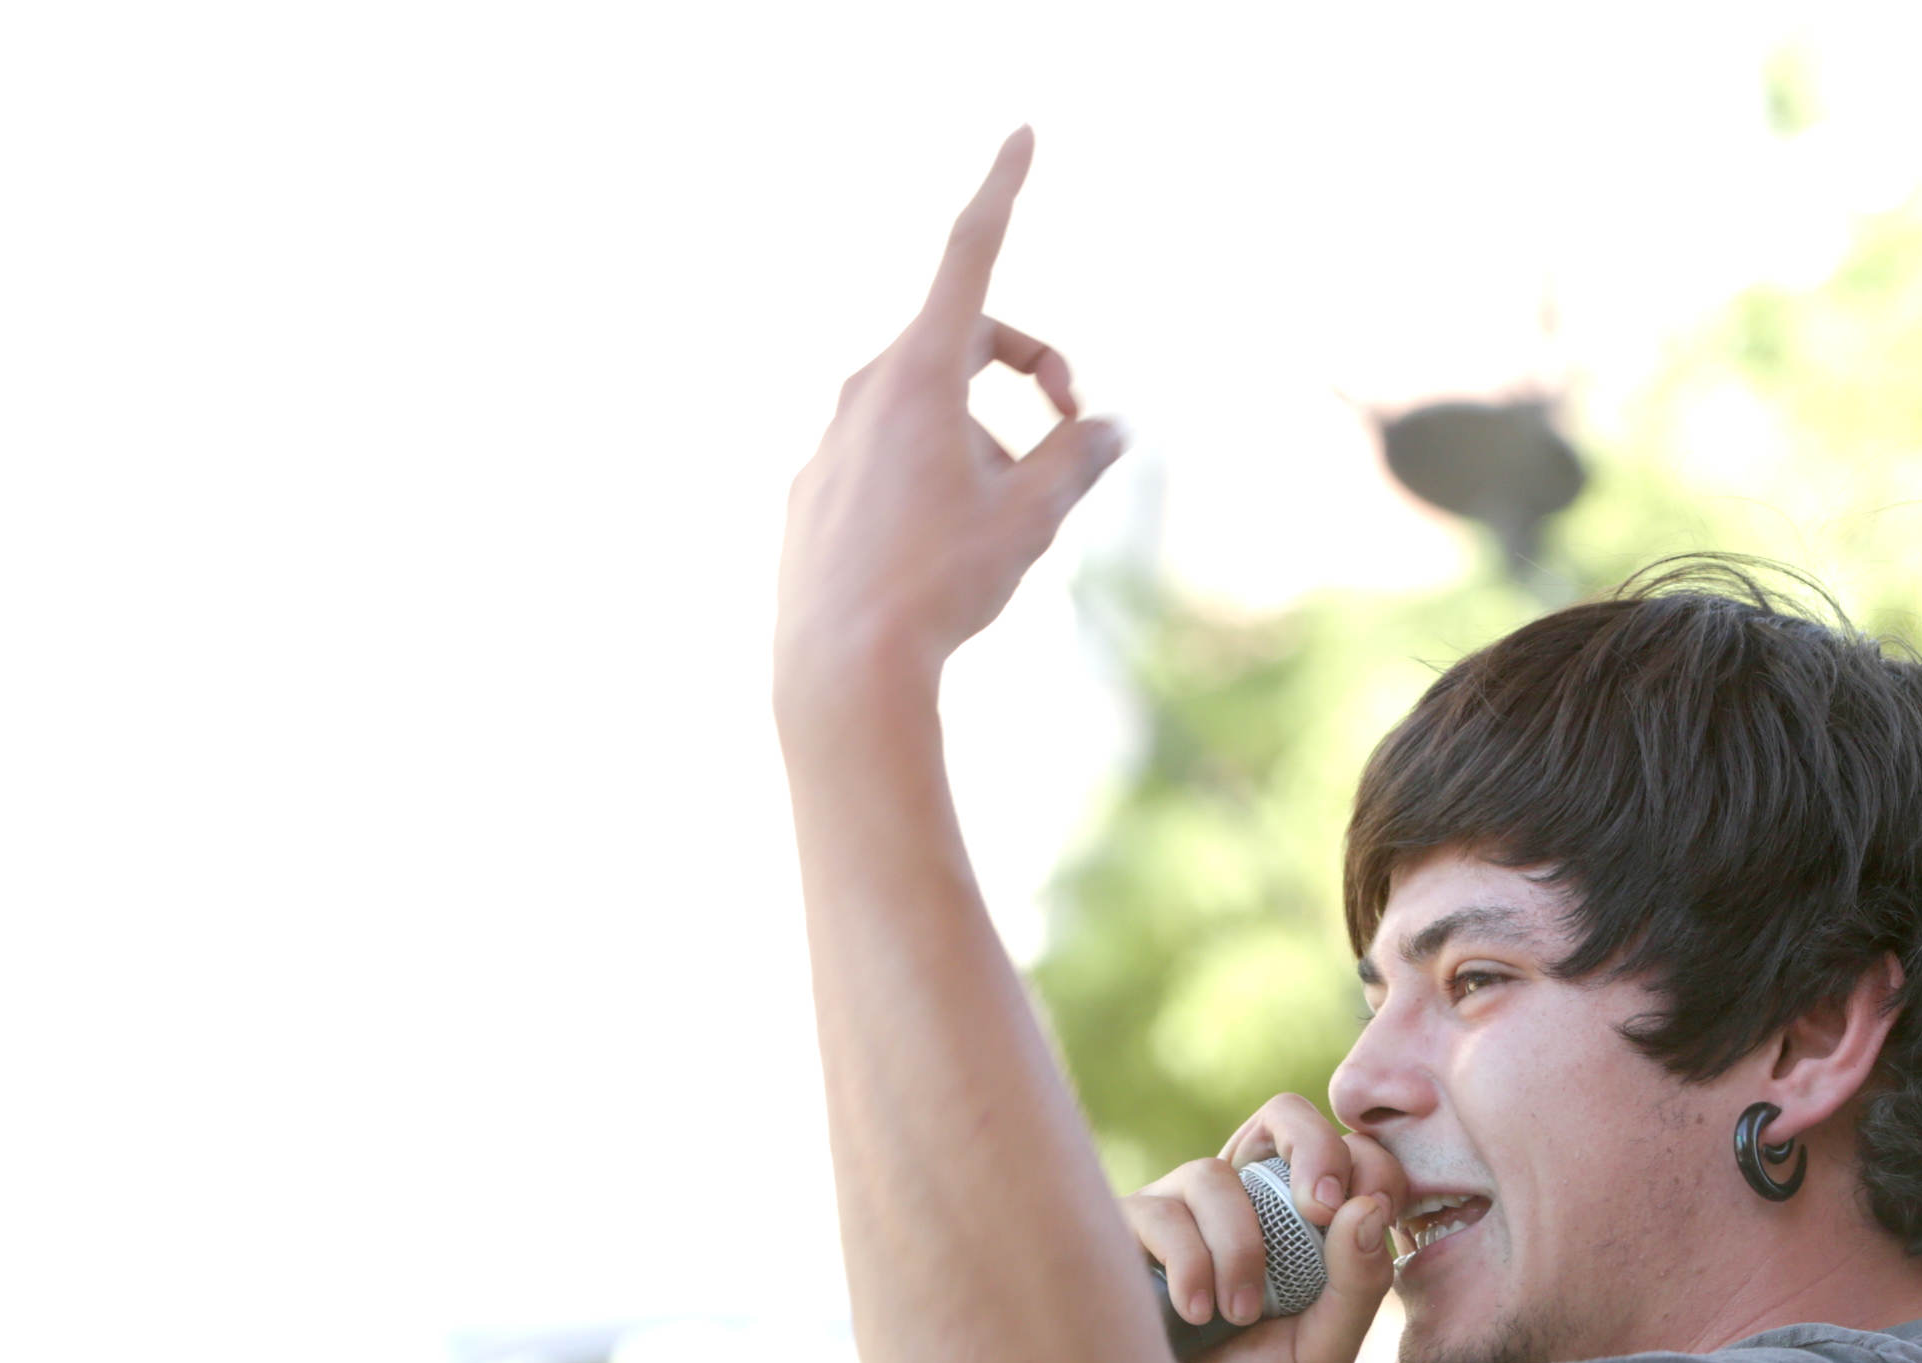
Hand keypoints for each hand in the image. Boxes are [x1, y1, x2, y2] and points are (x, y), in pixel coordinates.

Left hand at [774, 129, 1121, 738]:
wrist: (842, 671)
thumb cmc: (941, 587)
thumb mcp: (1035, 518)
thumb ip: (1079, 458)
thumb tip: (1108, 426)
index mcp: (919, 374)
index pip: (971, 254)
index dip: (1003, 189)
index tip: (1024, 132)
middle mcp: (864, 390)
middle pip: (967, 343)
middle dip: (1030, 372)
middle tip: (1073, 431)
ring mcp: (831, 440)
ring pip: (929, 412)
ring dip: (984, 443)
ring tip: (1005, 528)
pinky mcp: (813, 490)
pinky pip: (888, 461)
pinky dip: (935, 483)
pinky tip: (945, 561)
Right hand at [1121, 1095, 1407, 1362]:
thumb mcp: (1326, 1342)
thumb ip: (1359, 1280)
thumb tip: (1364, 1207)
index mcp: (1301, 1213)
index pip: (1347, 1149)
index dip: (1367, 1164)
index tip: (1372, 1212)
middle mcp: (1243, 1194)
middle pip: (1284, 1114)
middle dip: (1313, 1148)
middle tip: (1320, 1211)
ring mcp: (1180, 1204)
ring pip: (1215, 1173)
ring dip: (1240, 1246)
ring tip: (1239, 1314)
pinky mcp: (1124, 1225)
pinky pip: (1161, 1214)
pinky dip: (1189, 1264)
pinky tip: (1194, 1313)